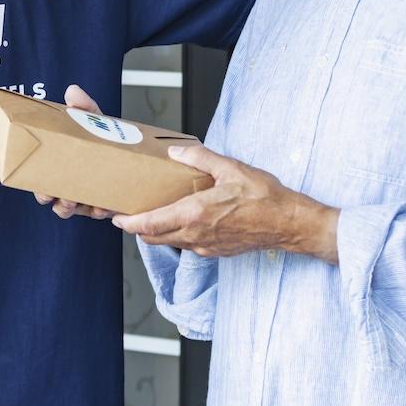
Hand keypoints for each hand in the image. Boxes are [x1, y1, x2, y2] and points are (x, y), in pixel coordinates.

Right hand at [33, 84, 115, 219]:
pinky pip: (98, 212)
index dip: (39, 190)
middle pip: (54, 200)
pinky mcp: (104, 201)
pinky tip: (102, 205)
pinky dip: (98, 211)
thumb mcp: (94, 118)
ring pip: (71, 209)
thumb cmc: (102, 133)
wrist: (131, 146)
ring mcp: (86, 194)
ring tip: (76, 201)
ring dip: (71, 208)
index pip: (42, 182)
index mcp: (60, 164)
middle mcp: (70, 182)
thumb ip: (83, 105)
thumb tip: (72, 92)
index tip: (42, 190)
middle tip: (58, 195)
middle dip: (55, 201)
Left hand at [112, 145, 338, 261]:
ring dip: (157, 232)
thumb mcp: (231, 168)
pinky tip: (183, 219)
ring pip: (171, 243)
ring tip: (153, 215)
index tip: (116, 217)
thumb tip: (176, 152)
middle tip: (129, 214)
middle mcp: (196, 236)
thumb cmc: (265, 197)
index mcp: (195, 215)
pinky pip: (189, 245)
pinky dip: (177, 235)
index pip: (150, 225)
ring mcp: (206, 247)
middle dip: (138, 228)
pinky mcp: (216, 252)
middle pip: (154, 238)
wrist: (289, 224)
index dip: (129, 223)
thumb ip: (200, 158)